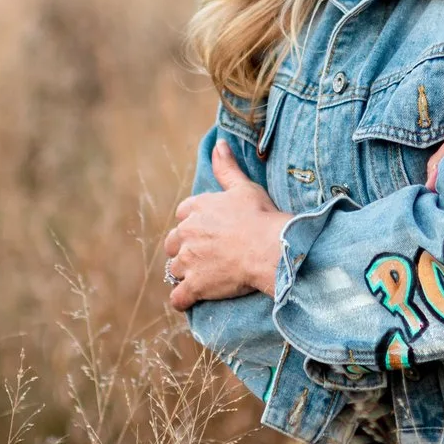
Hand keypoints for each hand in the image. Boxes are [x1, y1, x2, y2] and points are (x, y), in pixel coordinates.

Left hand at [164, 141, 292, 311]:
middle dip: (185, 249)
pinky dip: (183, 300)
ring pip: (175, 270)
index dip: (194, 223)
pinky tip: (192, 299)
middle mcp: (186, 233)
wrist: (271, 248)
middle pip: (173, 244)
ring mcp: (188, 261)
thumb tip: (219, 144)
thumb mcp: (243, 187)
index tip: (209, 230)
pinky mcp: (194, 285)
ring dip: (185, 274)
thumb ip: (226, 167)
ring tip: (205, 277)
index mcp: (196, 208)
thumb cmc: (260, 216)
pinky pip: (178, 297)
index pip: (182, 215)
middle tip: (206, 256)